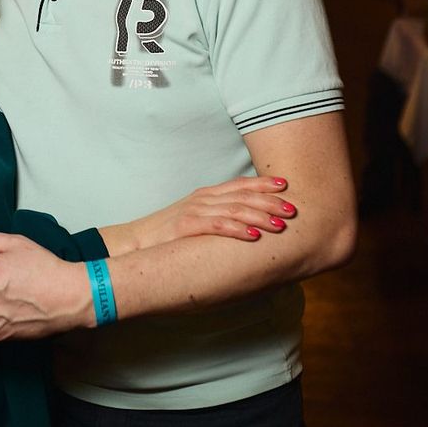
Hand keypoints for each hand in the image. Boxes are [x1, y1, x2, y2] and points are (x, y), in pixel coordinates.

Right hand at [100, 176, 295, 255]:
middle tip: (293, 208)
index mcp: (206, 195)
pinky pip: (217, 226)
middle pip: (243, 196)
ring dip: (260, 216)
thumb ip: (216, 219)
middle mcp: (202, 199)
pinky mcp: (186, 227)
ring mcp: (194, 211)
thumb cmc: (166, 236)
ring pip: (235, 209)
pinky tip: (254, 236)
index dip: (263, 184)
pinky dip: (238, 229)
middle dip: (270, 202)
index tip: (285, 185)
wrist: (134, 242)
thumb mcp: (194, 220)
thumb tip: (244, 227)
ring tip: (281, 224)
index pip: (240, 185)